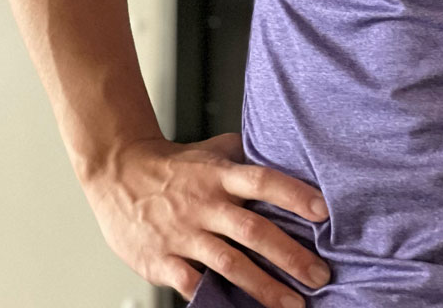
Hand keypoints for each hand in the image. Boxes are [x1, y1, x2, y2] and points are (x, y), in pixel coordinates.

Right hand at [83, 132, 331, 306]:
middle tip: (320, 275)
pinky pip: (191, 284)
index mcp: (220, 176)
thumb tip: (283, 152)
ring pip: (229, 264)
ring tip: (292, 304)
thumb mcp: (212, 150)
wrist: (118, 172)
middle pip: (253, 231)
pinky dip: (213, 298)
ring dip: (263, 287)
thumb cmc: (173, 165)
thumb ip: (244, 156)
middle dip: (290, 256)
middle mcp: (206, 205)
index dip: (294, 195)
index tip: (324, 212)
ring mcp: (184, 234)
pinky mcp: (162, 260)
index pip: (263, 181)